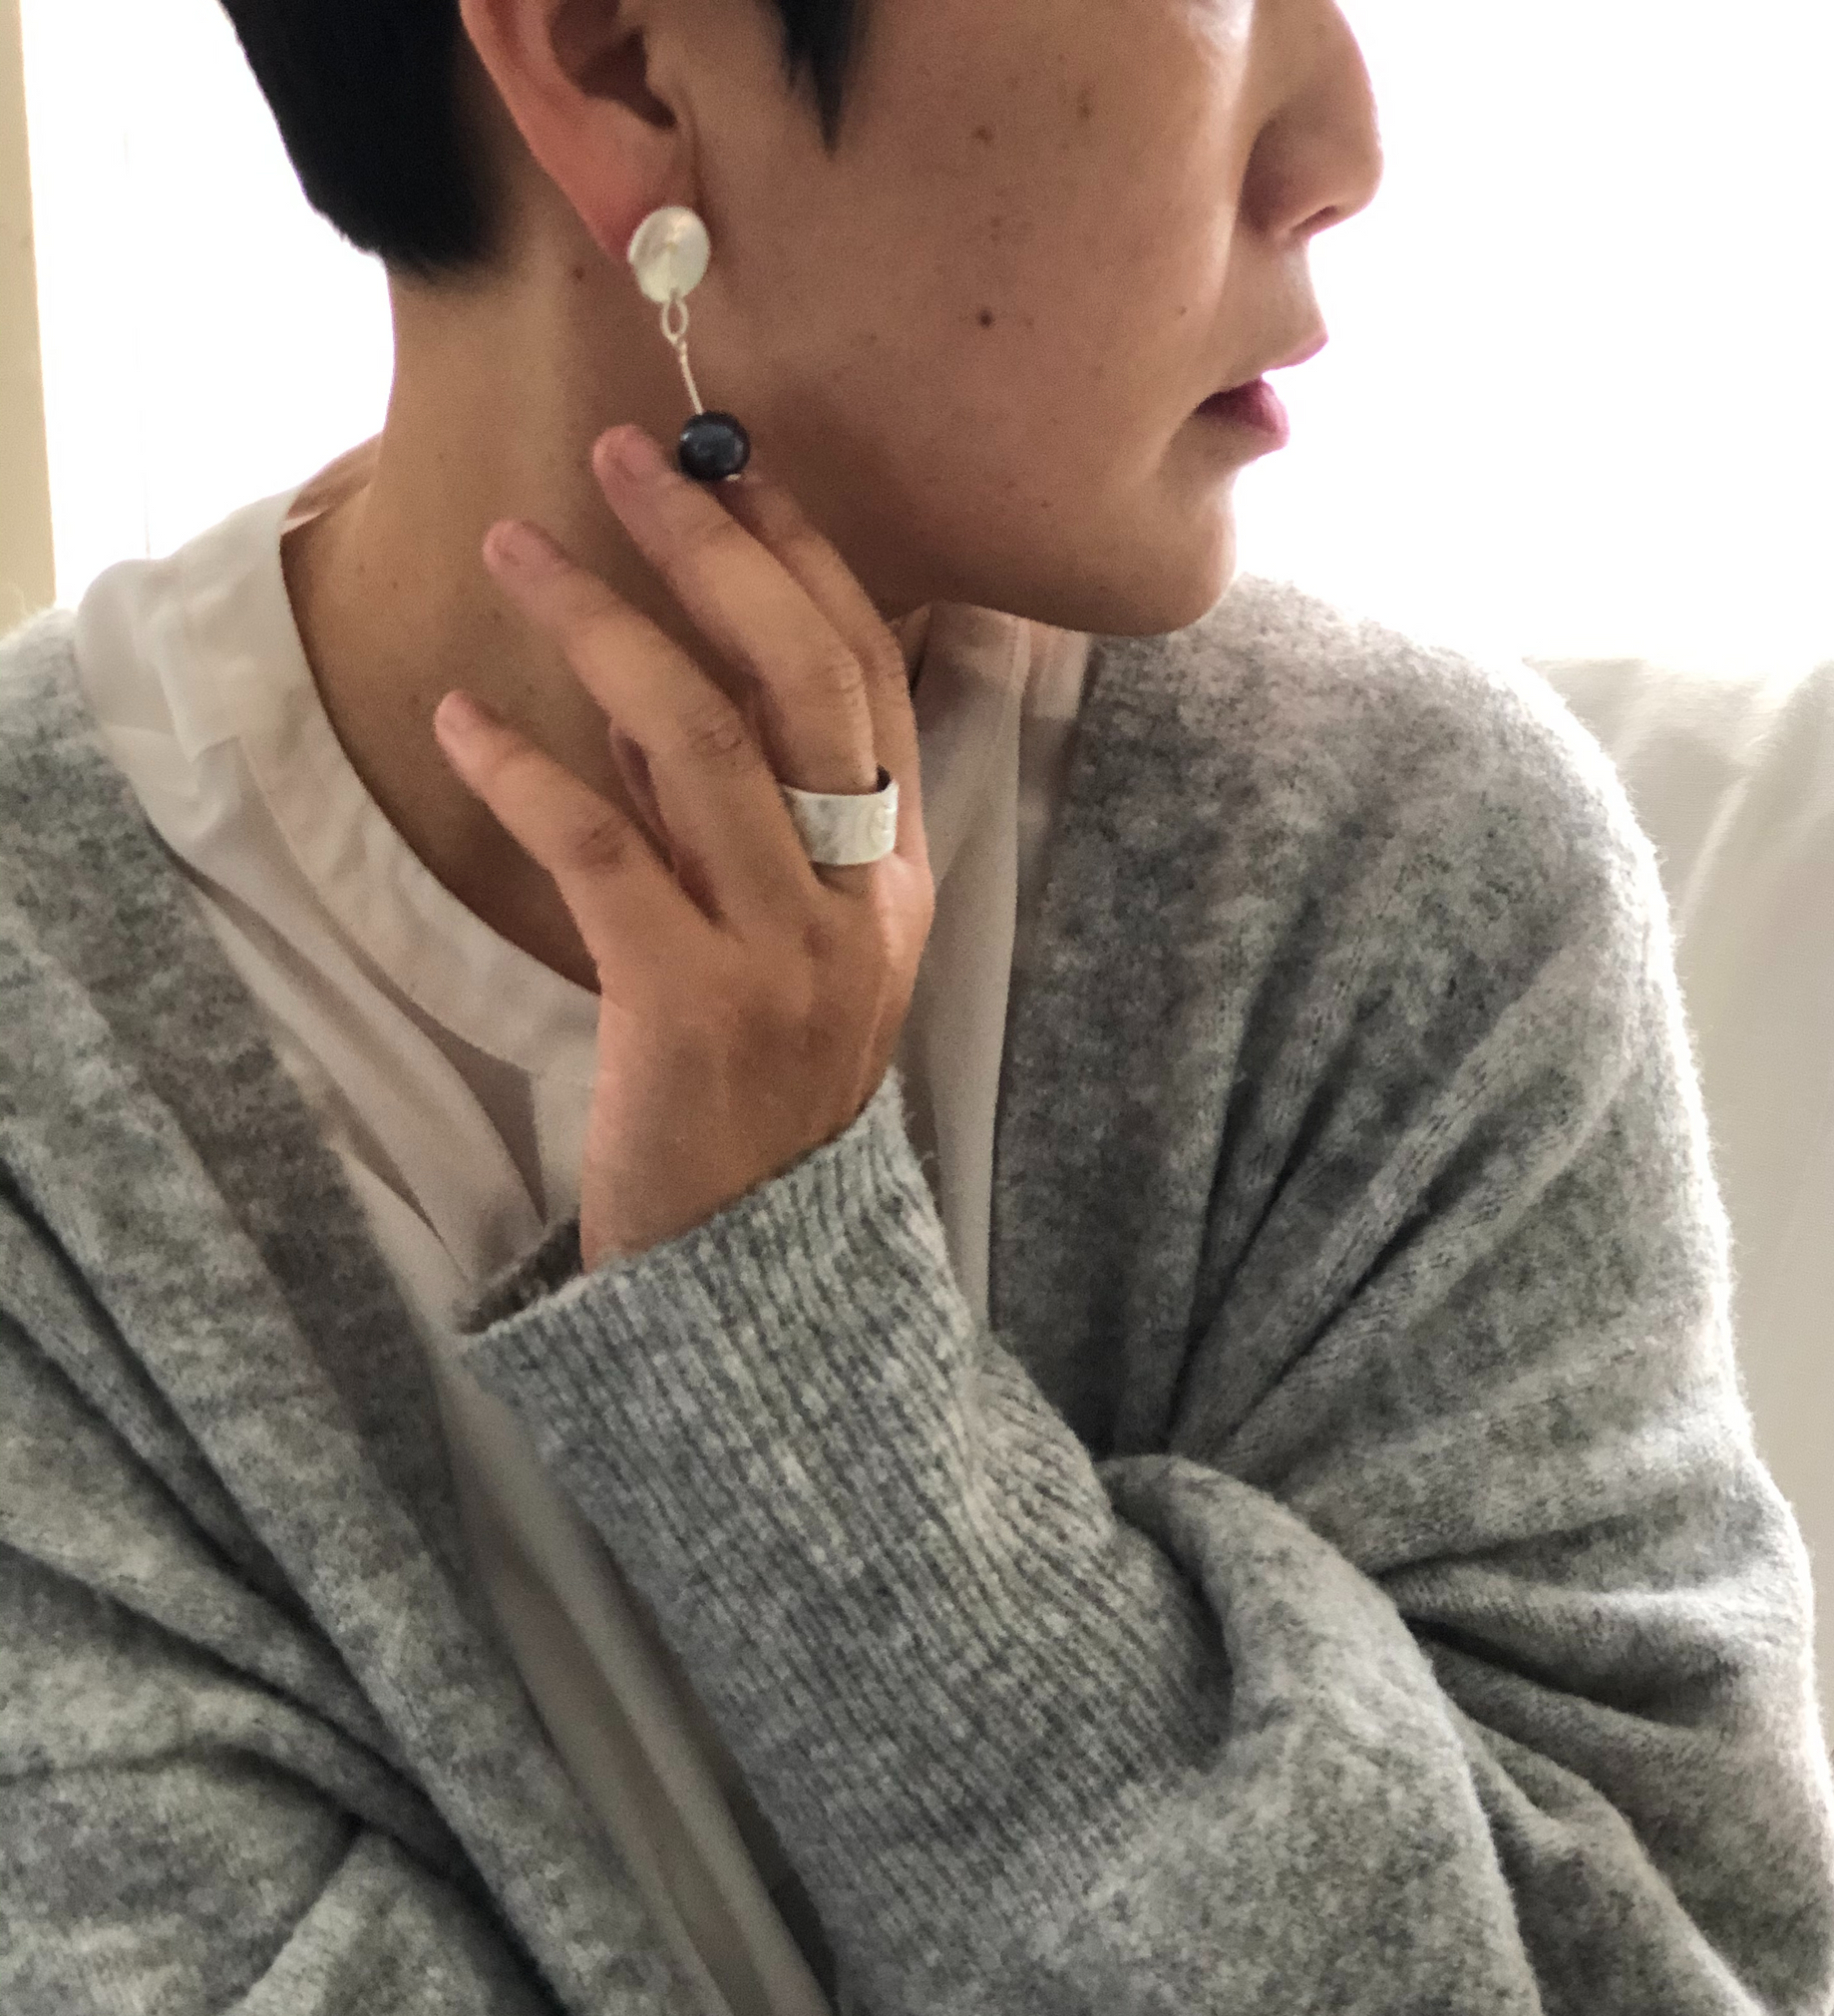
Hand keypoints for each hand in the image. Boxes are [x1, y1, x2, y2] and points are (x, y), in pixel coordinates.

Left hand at [431, 423, 933, 1272]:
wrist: (749, 1269)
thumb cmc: (751, 1099)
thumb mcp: (781, 948)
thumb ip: (736, 824)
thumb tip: (657, 679)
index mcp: (897, 879)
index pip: (869, 678)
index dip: (802, 558)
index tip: (731, 465)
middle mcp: (860, 904)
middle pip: (804, 680)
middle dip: (713, 549)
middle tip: (623, 455)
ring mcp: (785, 957)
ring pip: (706, 745)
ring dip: (604, 628)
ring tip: (513, 549)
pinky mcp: (690, 1009)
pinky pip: (602, 853)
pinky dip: (528, 771)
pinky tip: (464, 720)